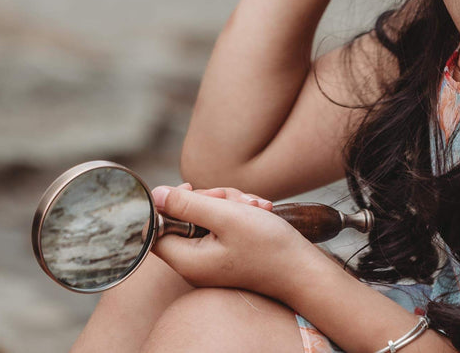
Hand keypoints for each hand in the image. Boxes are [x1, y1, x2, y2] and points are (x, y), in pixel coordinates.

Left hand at [149, 184, 319, 301]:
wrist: (303, 269)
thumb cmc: (267, 246)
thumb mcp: (226, 217)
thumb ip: (187, 205)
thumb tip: (156, 195)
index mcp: (187, 259)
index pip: (157, 228)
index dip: (169, 203)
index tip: (192, 190)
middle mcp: (196, 262)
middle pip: (185, 217)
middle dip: (210, 199)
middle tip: (233, 200)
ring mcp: (212, 258)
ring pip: (207, 216)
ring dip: (230, 203)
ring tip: (255, 206)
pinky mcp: (228, 253)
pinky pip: (223, 224)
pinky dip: (240, 213)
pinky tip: (260, 211)